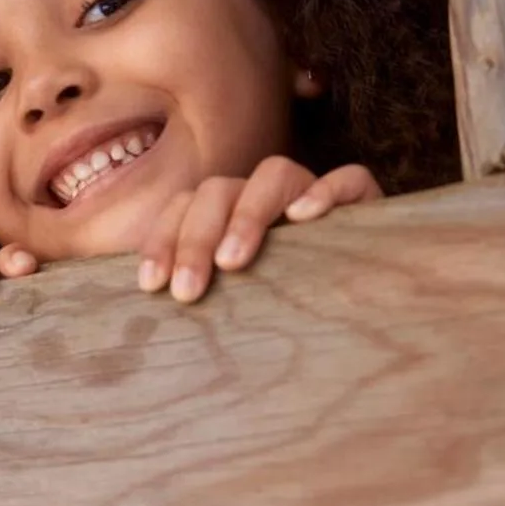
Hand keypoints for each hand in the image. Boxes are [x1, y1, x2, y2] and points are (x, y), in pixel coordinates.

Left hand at [139, 160, 380, 303]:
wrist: (367, 321)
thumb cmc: (286, 322)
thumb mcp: (232, 312)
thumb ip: (195, 304)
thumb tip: (137, 331)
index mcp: (229, 217)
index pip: (184, 207)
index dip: (162, 239)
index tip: (151, 285)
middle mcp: (266, 200)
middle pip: (219, 191)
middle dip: (195, 238)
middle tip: (187, 291)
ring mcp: (314, 195)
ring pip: (275, 174)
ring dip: (247, 215)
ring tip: (233, 262)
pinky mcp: (364, 203)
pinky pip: (349, 179)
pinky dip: (326, 191)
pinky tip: (304, 219)